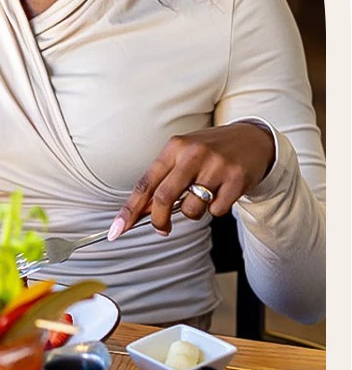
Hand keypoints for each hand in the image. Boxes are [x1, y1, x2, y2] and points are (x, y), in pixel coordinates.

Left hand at [108, 123, 275, 239]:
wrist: (252, 139)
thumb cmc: (209, 151)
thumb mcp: (183, 157)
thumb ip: (163, 180)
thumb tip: (142, 211)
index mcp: (174, 147)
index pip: (145, 183)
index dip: (129, 210)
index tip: (117, 230)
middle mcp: (193, 154)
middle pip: (164, 198)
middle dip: (158, 221)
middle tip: (161, 229)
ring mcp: (217, 166)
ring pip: (191, 209)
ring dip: (193, 213)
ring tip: (203, 197)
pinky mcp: (237, 179)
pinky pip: (216, 210)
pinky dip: (215, 209)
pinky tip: (222, 193)